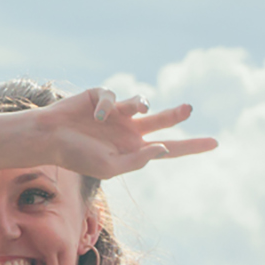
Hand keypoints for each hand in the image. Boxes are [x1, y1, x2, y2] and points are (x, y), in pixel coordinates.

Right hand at [39, 88, 217, 180]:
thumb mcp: (110, 167)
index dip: (192, 146)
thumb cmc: (76, 157)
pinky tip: (97, 115)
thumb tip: (164, 148)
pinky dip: (108, 105)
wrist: (48, 138)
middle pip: (163, 120)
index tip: (216, 143)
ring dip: (142, 104)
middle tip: (189, 109)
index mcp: (133, 149)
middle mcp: (129, 130)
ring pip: (142, 103)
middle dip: (177, 114)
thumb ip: (137, 161)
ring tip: (138, 108)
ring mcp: (116, 113)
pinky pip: (113, 97)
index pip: (169, 148)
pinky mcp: (102, 97)